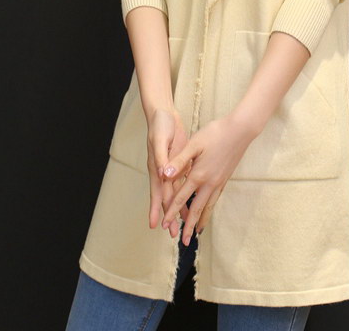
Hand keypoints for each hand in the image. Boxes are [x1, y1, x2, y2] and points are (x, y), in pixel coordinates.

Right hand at [146, 107, 191, 238]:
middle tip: (172, 234)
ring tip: (184, 224)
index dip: (157, 209)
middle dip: (169, 215)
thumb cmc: (159, 125)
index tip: (156, 225)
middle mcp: (162, 171)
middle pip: (167, 197)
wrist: (163, 113)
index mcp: (157, 167)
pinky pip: (183, 182)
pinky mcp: (179, 163)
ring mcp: (171, 168)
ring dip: (179, 208)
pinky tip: (192, 202)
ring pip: (176, 192)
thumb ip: (162, 157)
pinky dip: (187, 193)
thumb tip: (162, 174)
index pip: (157, 193)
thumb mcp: (159, 140)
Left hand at [158, 114, 257, 244]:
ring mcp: (219, 182)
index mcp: (198, 174)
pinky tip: (208, 211)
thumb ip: (179, 160)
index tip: (164, 225)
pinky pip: (215, 199)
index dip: (171, 212)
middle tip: (182, 241)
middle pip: (196, 209)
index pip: (181, 198)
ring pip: (208, 206)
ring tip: (196, 233)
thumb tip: (164, 174)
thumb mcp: (194, 144)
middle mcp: (209, 182)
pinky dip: (210, 209)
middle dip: (187, 225)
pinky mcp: (225, 178)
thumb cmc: (215, 133)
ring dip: (201, 221)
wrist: (240, 130)